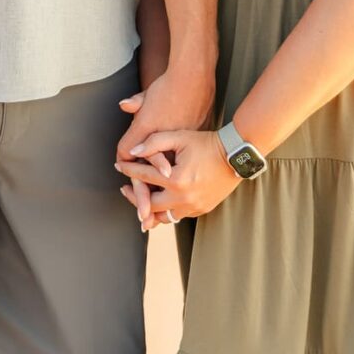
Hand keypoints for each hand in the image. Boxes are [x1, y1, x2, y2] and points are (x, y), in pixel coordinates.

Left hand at [117, 64, 214, 229]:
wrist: (234, 155)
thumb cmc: (206, 143)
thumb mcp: (179, 137)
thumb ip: (154, 143)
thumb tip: (132, 152)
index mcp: (175, 180)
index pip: (144, 176)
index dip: (129, 170)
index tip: (119, 166)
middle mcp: (183, 198)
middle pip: (149, 205)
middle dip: (134, 196)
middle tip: (125, 189)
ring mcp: (193, 207)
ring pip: (163, 216)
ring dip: (150, 209)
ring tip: (141, 201)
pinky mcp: (201, 210)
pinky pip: (178, 216)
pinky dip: (167, 211)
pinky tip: (161, 203)